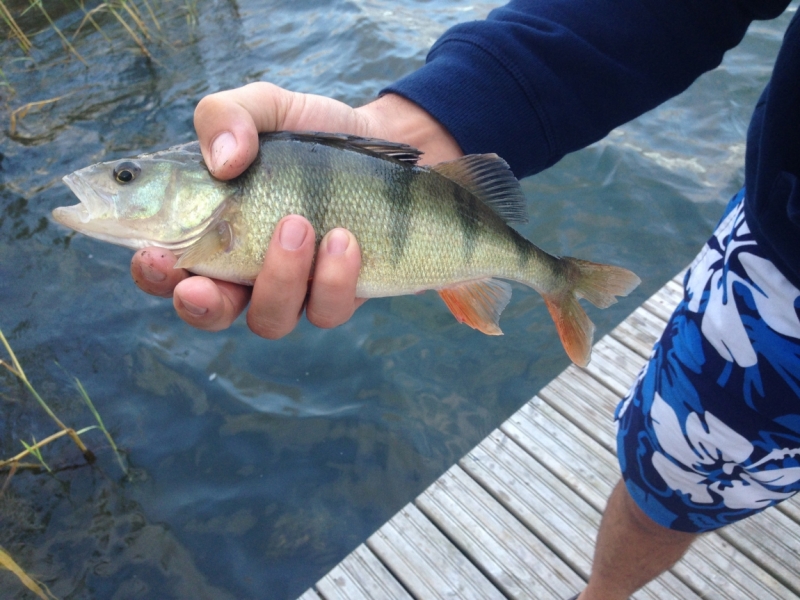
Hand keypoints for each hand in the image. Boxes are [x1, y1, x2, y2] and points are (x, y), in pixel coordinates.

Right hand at [130, 82, 462, 336]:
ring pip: (270, 318)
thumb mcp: (264, 106)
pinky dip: (333, 278)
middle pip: (209, 313)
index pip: (165, 266)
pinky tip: (345, 239)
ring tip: (299, 224)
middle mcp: (244, 270)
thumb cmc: (308, 132)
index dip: (153, 273)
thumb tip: (223, 161)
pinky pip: (326, 311)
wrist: (380, 144)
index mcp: (210, 230)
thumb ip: (226, 117)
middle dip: (201, 306)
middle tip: (202, 284)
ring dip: (279, 278)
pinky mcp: (337, 296)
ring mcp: (293, 289)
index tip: (155, 256)